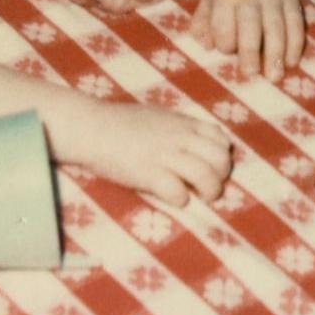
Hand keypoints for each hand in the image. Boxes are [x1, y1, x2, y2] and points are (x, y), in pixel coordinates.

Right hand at [63, 100, 232, 206]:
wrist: (92, 127)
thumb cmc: (119, 122)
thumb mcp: (156, 116)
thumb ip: (177, 127)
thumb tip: (193, 139)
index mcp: (182, 123)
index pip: (220, 138)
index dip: (222, 155)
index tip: (213, 165)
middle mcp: (179, 138)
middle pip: (220, 158)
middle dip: (221, 176)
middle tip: (209, 186)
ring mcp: (165, 155)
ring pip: (206, 176)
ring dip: (210, 191)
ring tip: (202, 197)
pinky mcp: (149, 174)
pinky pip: (178, 191)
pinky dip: (181, 198)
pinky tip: (174, 198)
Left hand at [192, 0, 306, 81]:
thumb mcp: (210, 3)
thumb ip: (202, 24)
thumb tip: (205, 46)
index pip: (223, 23)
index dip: (225, 42)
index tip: (228, 52)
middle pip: (250, 24)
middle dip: (250, 50)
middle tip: (250, 73)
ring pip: (276, 26)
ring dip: (276, 53)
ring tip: (274, 76)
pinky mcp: (293, 1)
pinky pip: (296, 24)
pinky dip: (295, 45)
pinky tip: (290, 63)